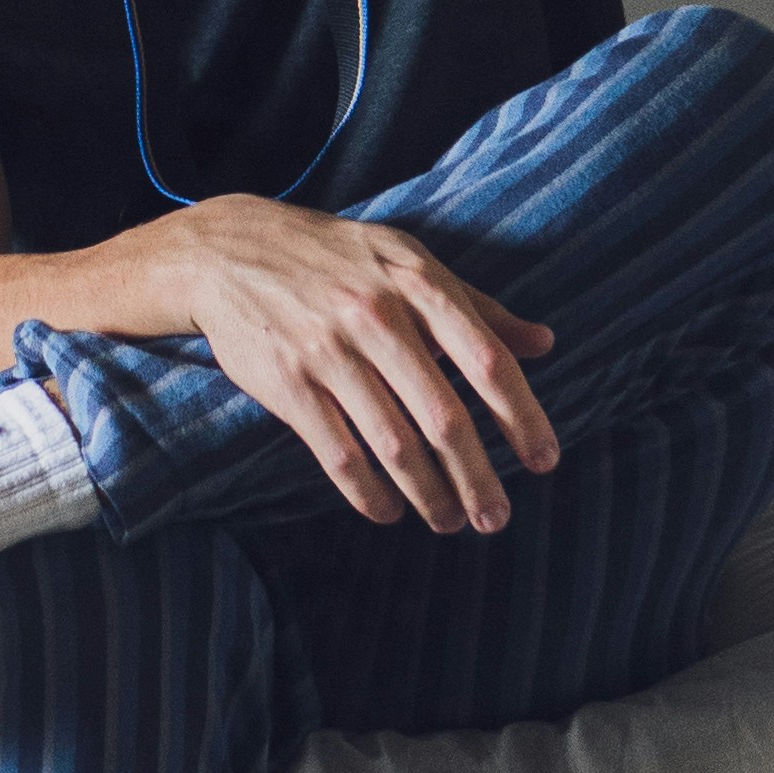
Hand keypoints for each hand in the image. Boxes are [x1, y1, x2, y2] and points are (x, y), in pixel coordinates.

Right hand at [156, 192, 558, 532]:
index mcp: (417, 284)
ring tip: (448, 522)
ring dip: (428, 495)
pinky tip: (388, 511)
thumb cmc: (336, 257)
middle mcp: (376, 318)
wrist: (230, 250)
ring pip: (394, 445)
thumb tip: (543, 343)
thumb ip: (476, 305)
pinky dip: (368, 493)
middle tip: (495, 518)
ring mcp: (329, 352)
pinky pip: (339, 454)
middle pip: (444, 417)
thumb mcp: (408, 260)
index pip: (486, 361)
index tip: (543, 461)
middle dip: (477, 478)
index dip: (521, 416)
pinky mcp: (288, 384)